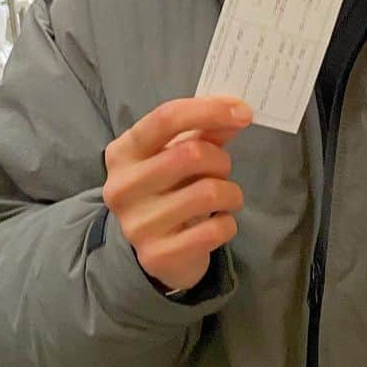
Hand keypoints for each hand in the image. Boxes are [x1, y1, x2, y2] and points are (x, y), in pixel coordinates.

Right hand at [102, 96, 251, 293]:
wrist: (155, 251)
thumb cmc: (169, 190)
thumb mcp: (179, 154)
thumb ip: (206, 131)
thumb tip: (238, 111)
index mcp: (122, 152)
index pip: (166, 118)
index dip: (209, 110)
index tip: (243, 112)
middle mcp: (122, 187)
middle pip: (191, 153)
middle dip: (220, 160)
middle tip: (222, 170)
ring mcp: (138, 225)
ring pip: (208, 193)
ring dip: (230, 192)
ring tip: (225, 198)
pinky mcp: (158, 255)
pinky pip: (215, 230)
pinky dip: (228, 223)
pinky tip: (217, 224)